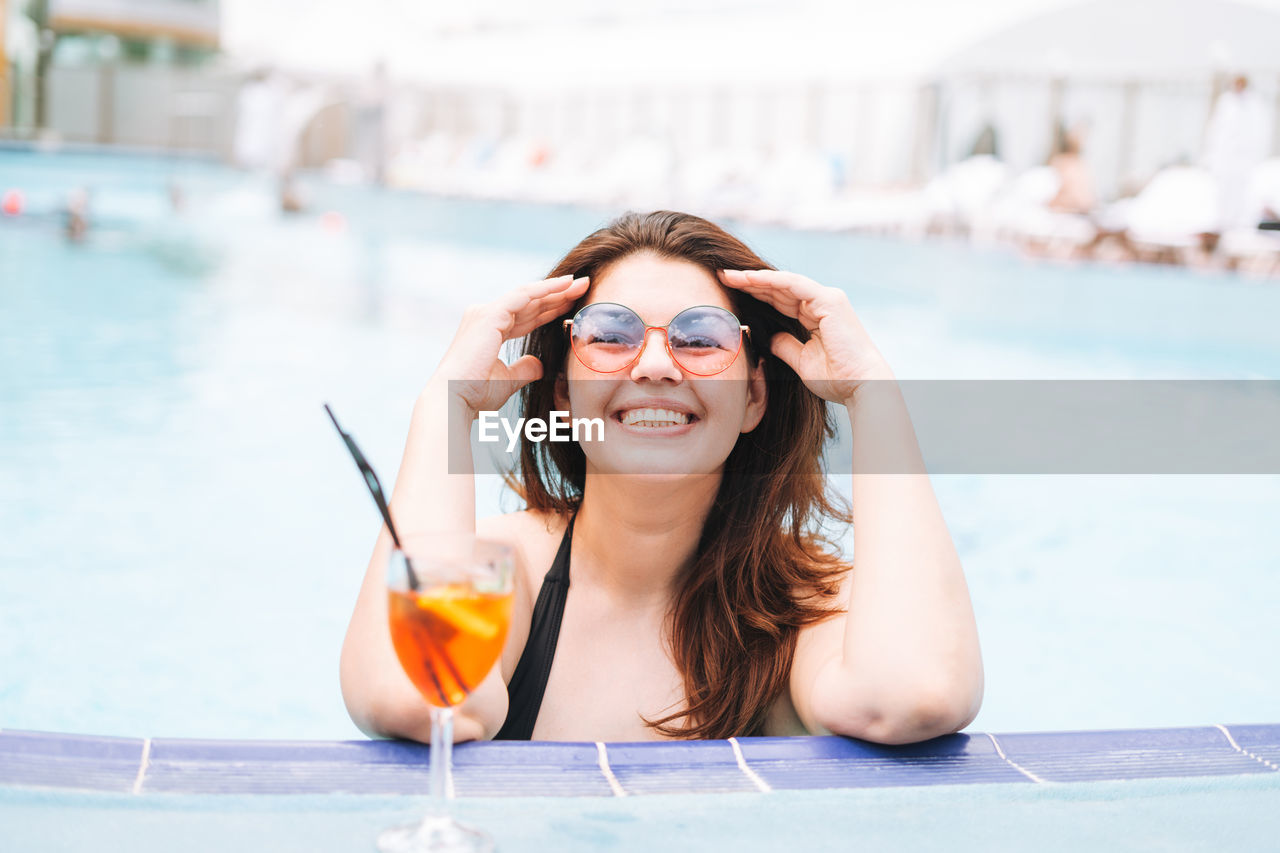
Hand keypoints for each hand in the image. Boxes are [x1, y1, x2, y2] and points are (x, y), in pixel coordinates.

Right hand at [433, 274, 589, 415]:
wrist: (454, 399)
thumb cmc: (475, 394)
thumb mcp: (507, 380)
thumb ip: (524, 369)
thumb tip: (539, 364)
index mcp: (489, 330)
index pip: (527, 315)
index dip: (551, 309)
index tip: (573, 304)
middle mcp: (485, 316)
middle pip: (530, 302)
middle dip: (558, 295)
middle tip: (584, 286)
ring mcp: (486, 312)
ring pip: (528, 295)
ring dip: (556, 288)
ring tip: (581, 283)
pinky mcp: (490, 314)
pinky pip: (523, 295)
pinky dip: (545, 288)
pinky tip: (565, 284)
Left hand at [718, 269, 891, 404]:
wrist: (862, 387)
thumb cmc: (837, 379)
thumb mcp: (801, 361)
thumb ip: (785, 346)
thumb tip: (767, 337)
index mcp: (817, 315)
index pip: (780, 300)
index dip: (755, 294)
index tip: (728, 292)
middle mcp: (822, 302)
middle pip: (779, 288)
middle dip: (749, 282)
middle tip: (720, 276)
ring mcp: (827, 299)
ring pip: (783, 282)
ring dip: (754, 278)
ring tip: (727, 275)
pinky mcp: (829, 301)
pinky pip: (794, 285)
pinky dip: (770, 280)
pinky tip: (748, 279)